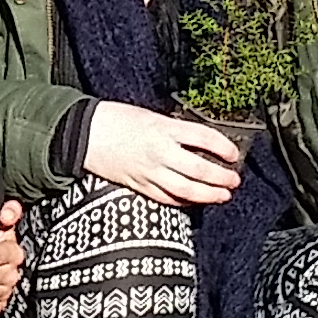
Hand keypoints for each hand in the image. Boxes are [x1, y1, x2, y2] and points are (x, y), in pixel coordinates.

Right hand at [79, 104, 246, 210]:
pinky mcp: (139, 185)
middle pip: (199, 169)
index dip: (224, 147)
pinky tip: (194, 201)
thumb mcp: (151, 116)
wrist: (84, 133)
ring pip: (186, 189)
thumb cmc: (115, 119)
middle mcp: (159, 151)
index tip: (233, 154)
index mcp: (163, 129)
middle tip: (233, 180)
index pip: (204, 138)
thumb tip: (199, 143)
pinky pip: (166, 198)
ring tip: (222, 195)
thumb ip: (174, 130)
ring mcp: (149, 171)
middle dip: (221, 177)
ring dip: (208, 194)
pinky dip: (183, 201)